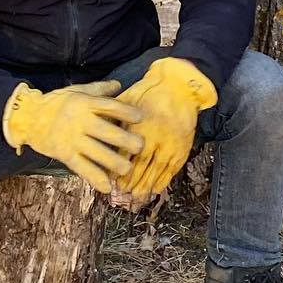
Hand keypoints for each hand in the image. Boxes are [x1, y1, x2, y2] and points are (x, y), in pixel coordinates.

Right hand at [2, 80, 144, 192]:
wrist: (28, 117)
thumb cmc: (56, 103)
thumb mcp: (76, 91)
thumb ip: (98, 89)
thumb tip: (119, 84)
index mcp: (85, 103)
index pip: (110, 106)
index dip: (127, 112)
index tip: (141, 118)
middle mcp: (81, 121)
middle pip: (107, 132)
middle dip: (126, 141)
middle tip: (140, 147)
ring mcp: (73, 139)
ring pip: (98, 153)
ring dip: (115, 163)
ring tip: (127, 169)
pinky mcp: (65, 154)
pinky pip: (82, 168)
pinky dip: (95, 178)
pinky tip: (107, 187)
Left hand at [115, 58, 217, 196]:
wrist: (179, 86)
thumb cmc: (149, 91)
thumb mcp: (127, 101)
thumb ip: (115, 118)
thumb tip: (101, 132)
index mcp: (139, 126)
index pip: (125, 152)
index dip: (116, 166)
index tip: (109, 178)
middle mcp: (155, 137)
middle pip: (140, 165)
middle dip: (130, 181)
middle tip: (121, 193)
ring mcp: (170, 143)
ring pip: (156, 170)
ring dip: (145, 185)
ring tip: (135, 196)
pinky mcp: (181, 147)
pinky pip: (171, 169)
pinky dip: (163, 181)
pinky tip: (155, 190)